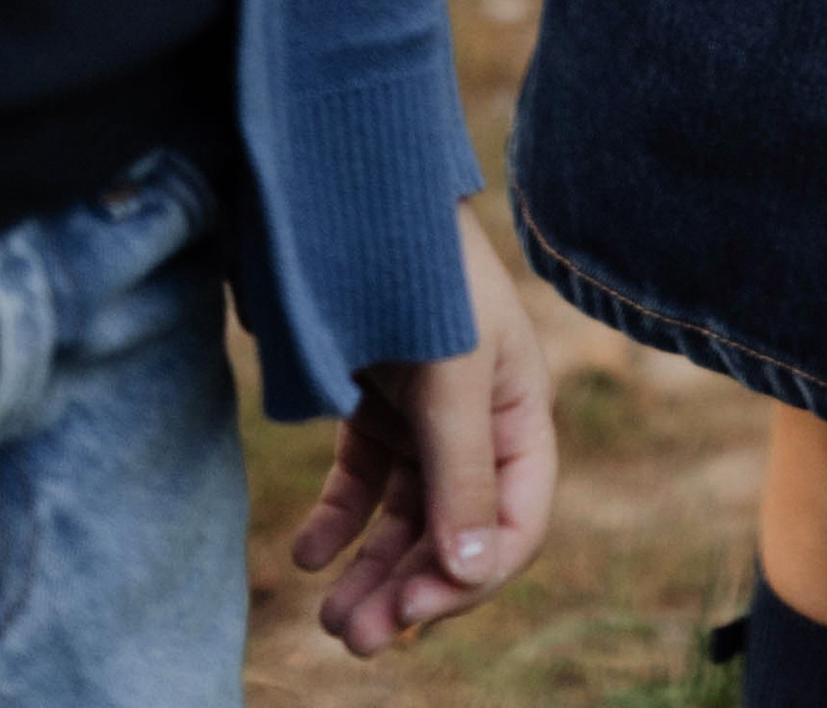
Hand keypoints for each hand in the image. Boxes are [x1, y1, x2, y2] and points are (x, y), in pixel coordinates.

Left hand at [294, 207, 557, 652]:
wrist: (353, 191)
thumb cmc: (421, 271)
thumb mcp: (452, 373)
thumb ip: (462, 474)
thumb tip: (474, 574)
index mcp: (519, 406)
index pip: (516, 519)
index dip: (472, 576)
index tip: (415, 612)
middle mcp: (476, 416)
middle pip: (453, 530)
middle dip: (410, 588)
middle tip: (353, 636)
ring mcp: (423, 410)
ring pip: (404, 516)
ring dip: (372, 569)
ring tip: (330, 617)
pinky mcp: (372, 399)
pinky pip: (360, 480)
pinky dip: (336, 520)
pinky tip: (307, 552)